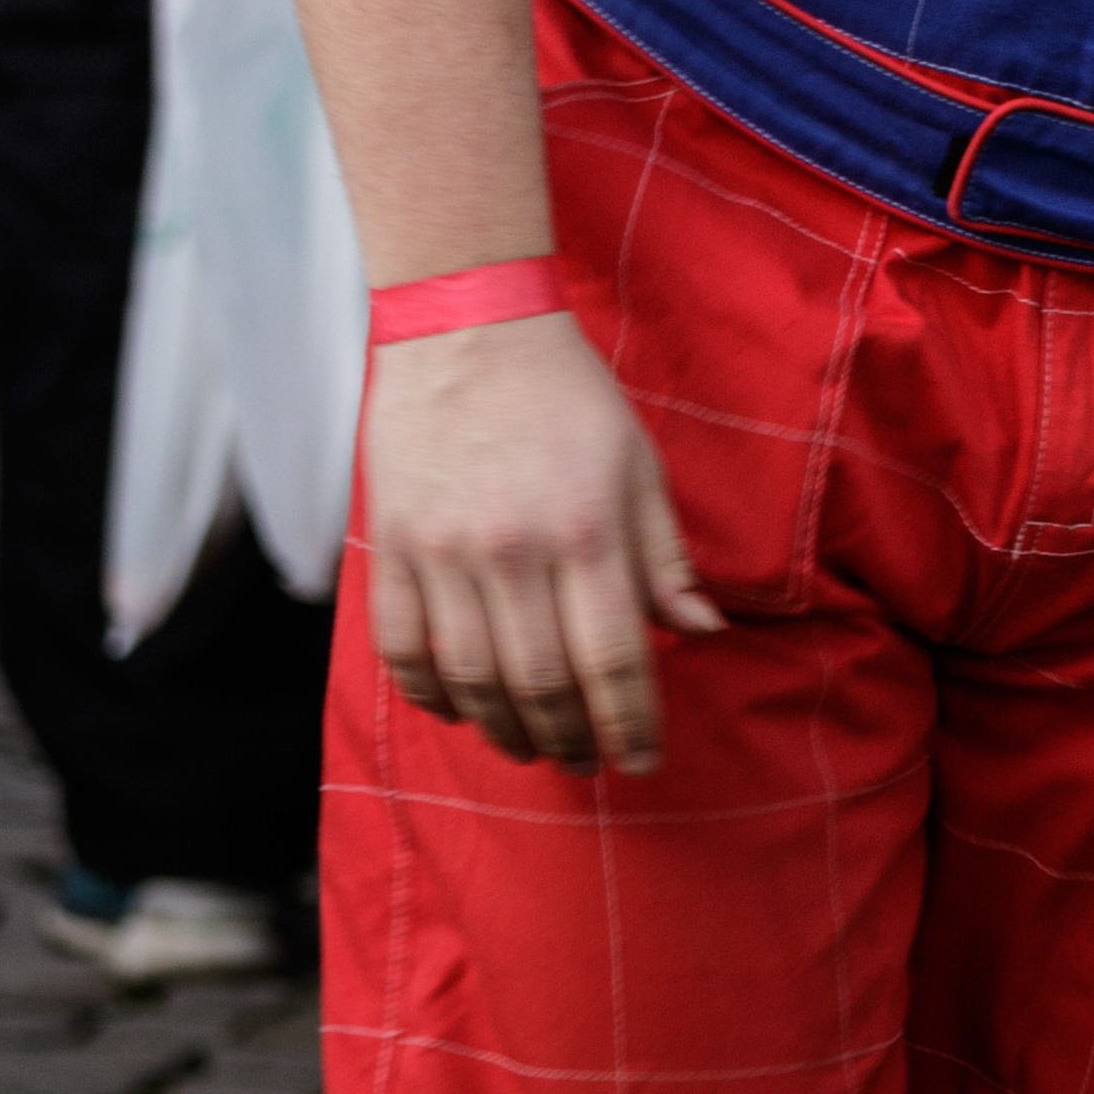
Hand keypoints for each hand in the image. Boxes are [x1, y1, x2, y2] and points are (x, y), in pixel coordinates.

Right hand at [357, 309, 722, 774]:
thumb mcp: (639, 464)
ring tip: (534, 747)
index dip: (632, 721)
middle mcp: (512, 550)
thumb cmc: (568, 398)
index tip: (644, 759)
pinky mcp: (391, 549)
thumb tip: (702, 632)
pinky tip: (463, 710)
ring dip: (505, 731)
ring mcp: (443, 553)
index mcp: (586, 528)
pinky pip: (403, 652)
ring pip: (471, 681)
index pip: (614, 656)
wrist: (469, 330)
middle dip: (571, 739)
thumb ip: (664, 557)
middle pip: (540, 685)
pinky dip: (433, 696)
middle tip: (588, 763)